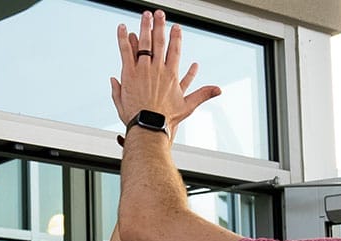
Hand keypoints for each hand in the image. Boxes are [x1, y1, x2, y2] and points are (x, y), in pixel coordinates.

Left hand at [112, 10, 220, 131]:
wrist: (149, 126)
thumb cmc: (166, 120)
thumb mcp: (188, 107)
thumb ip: (202, 94)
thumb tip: (218, 90)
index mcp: (171, 75)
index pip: (175, 50)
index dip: (176, 37)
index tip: (176, 27)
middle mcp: (158, 69)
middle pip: (159, 42)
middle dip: (160, 26)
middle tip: (159, 14)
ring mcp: (143, 70)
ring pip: (143, 43)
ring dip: (144, 27)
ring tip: (145, 15)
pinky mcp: (129, 74)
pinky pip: (125, 52)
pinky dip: (124, 38)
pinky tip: (122, 27)